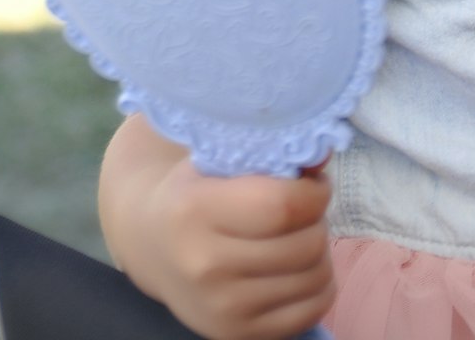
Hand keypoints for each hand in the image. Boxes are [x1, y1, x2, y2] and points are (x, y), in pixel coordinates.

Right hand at [117, 134, 334, 339]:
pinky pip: (311, 311)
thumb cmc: (195, 191)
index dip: (314, 192)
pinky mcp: (236, 334)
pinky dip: (318, 286)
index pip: (283, 206)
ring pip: (315, 278)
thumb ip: (272, 153)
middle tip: (304, 209)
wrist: (152, 246)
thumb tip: (323, 155)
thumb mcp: (220, 159)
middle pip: (305, 244)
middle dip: (318, 219)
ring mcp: (222, 308)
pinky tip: (297, 267)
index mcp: (197, 211)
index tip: (313, 183)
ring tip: (298, 236)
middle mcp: (206, 266)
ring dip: (320, 252)